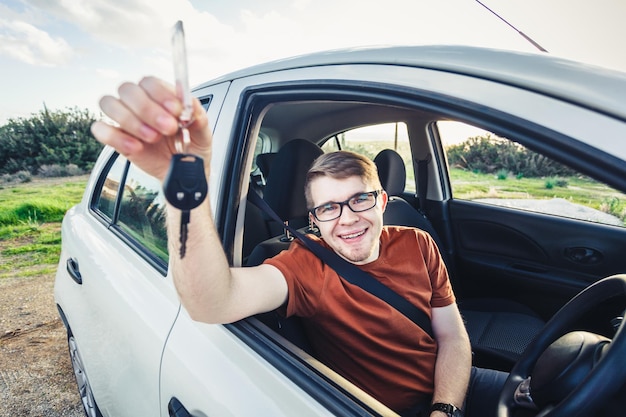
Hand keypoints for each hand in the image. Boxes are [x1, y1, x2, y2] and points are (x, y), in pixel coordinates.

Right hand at [91, 76, 211, 180]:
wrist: (185, 173)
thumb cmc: (192, 148)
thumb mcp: (203, 132)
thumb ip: (198, 115)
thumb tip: (188, 101)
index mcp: (160, 96)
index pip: (149, 82)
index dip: (160, 94)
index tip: (177, 111)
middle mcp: (139, 104)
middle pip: (127, 89)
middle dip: (147, 108)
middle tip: (168, 127)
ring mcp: (126, 120)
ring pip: (109, 103)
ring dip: (131, 120)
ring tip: (153, 138)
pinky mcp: (116, 138)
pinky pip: (101, 129)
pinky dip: (116, 137)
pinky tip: (136, 147)